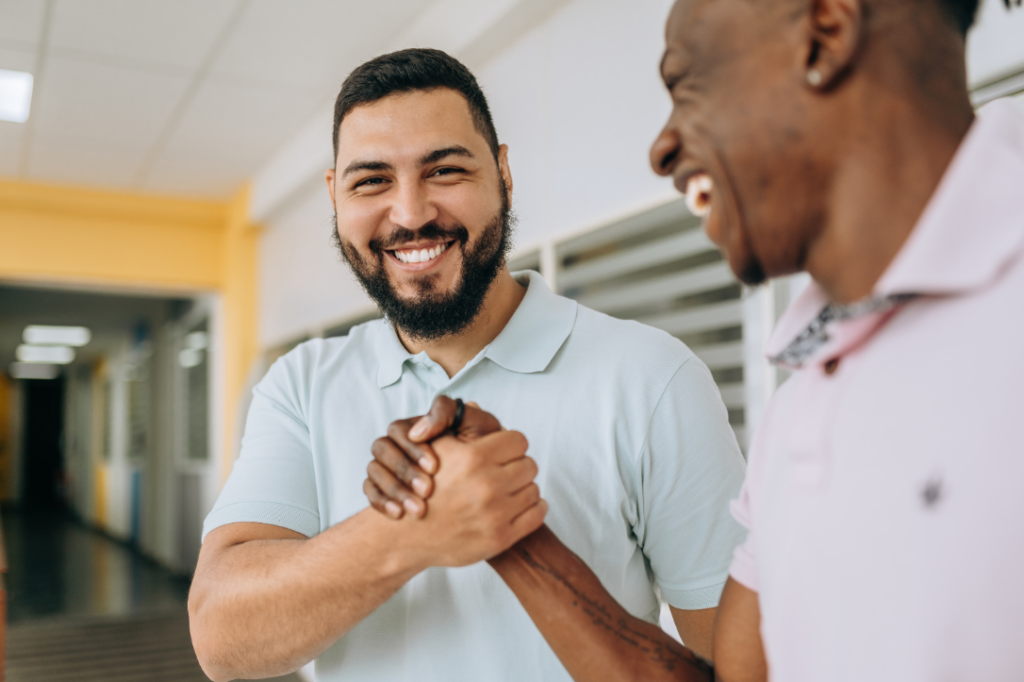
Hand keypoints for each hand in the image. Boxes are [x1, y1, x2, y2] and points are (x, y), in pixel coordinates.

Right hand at [364, 396, 502, 518]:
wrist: (489, 484)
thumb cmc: (485, 449)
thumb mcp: (477, 425)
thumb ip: (449, 413)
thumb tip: (418, 430)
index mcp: (417, 427)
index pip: (400, 430)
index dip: (414, 448)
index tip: (434, 467)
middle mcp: (398, 444)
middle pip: (382, 448)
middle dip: (404, 470)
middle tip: (427, 491)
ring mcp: (387, 465)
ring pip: (374, 470)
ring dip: (394, 488)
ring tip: (417, 509)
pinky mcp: (381, 487)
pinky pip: (370, 491)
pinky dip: (381, 502)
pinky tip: (399, 514)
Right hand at [398, 429, 546, 566]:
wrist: (407, 536)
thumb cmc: (421, 487)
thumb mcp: (434, 449)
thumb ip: (454, 424)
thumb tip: (474, 403)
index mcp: (473, 458)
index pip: (519, 440)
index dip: (509, 444)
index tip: (502, 451)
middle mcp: (486, 486)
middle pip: (530, 464)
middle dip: (517, 466)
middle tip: (504, 471)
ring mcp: (495, 514)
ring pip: (534, 489)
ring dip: (522, 488)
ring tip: (505, 490)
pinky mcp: (500, 538)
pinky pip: (537, 514)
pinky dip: (531, 509)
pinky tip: (514, 507)